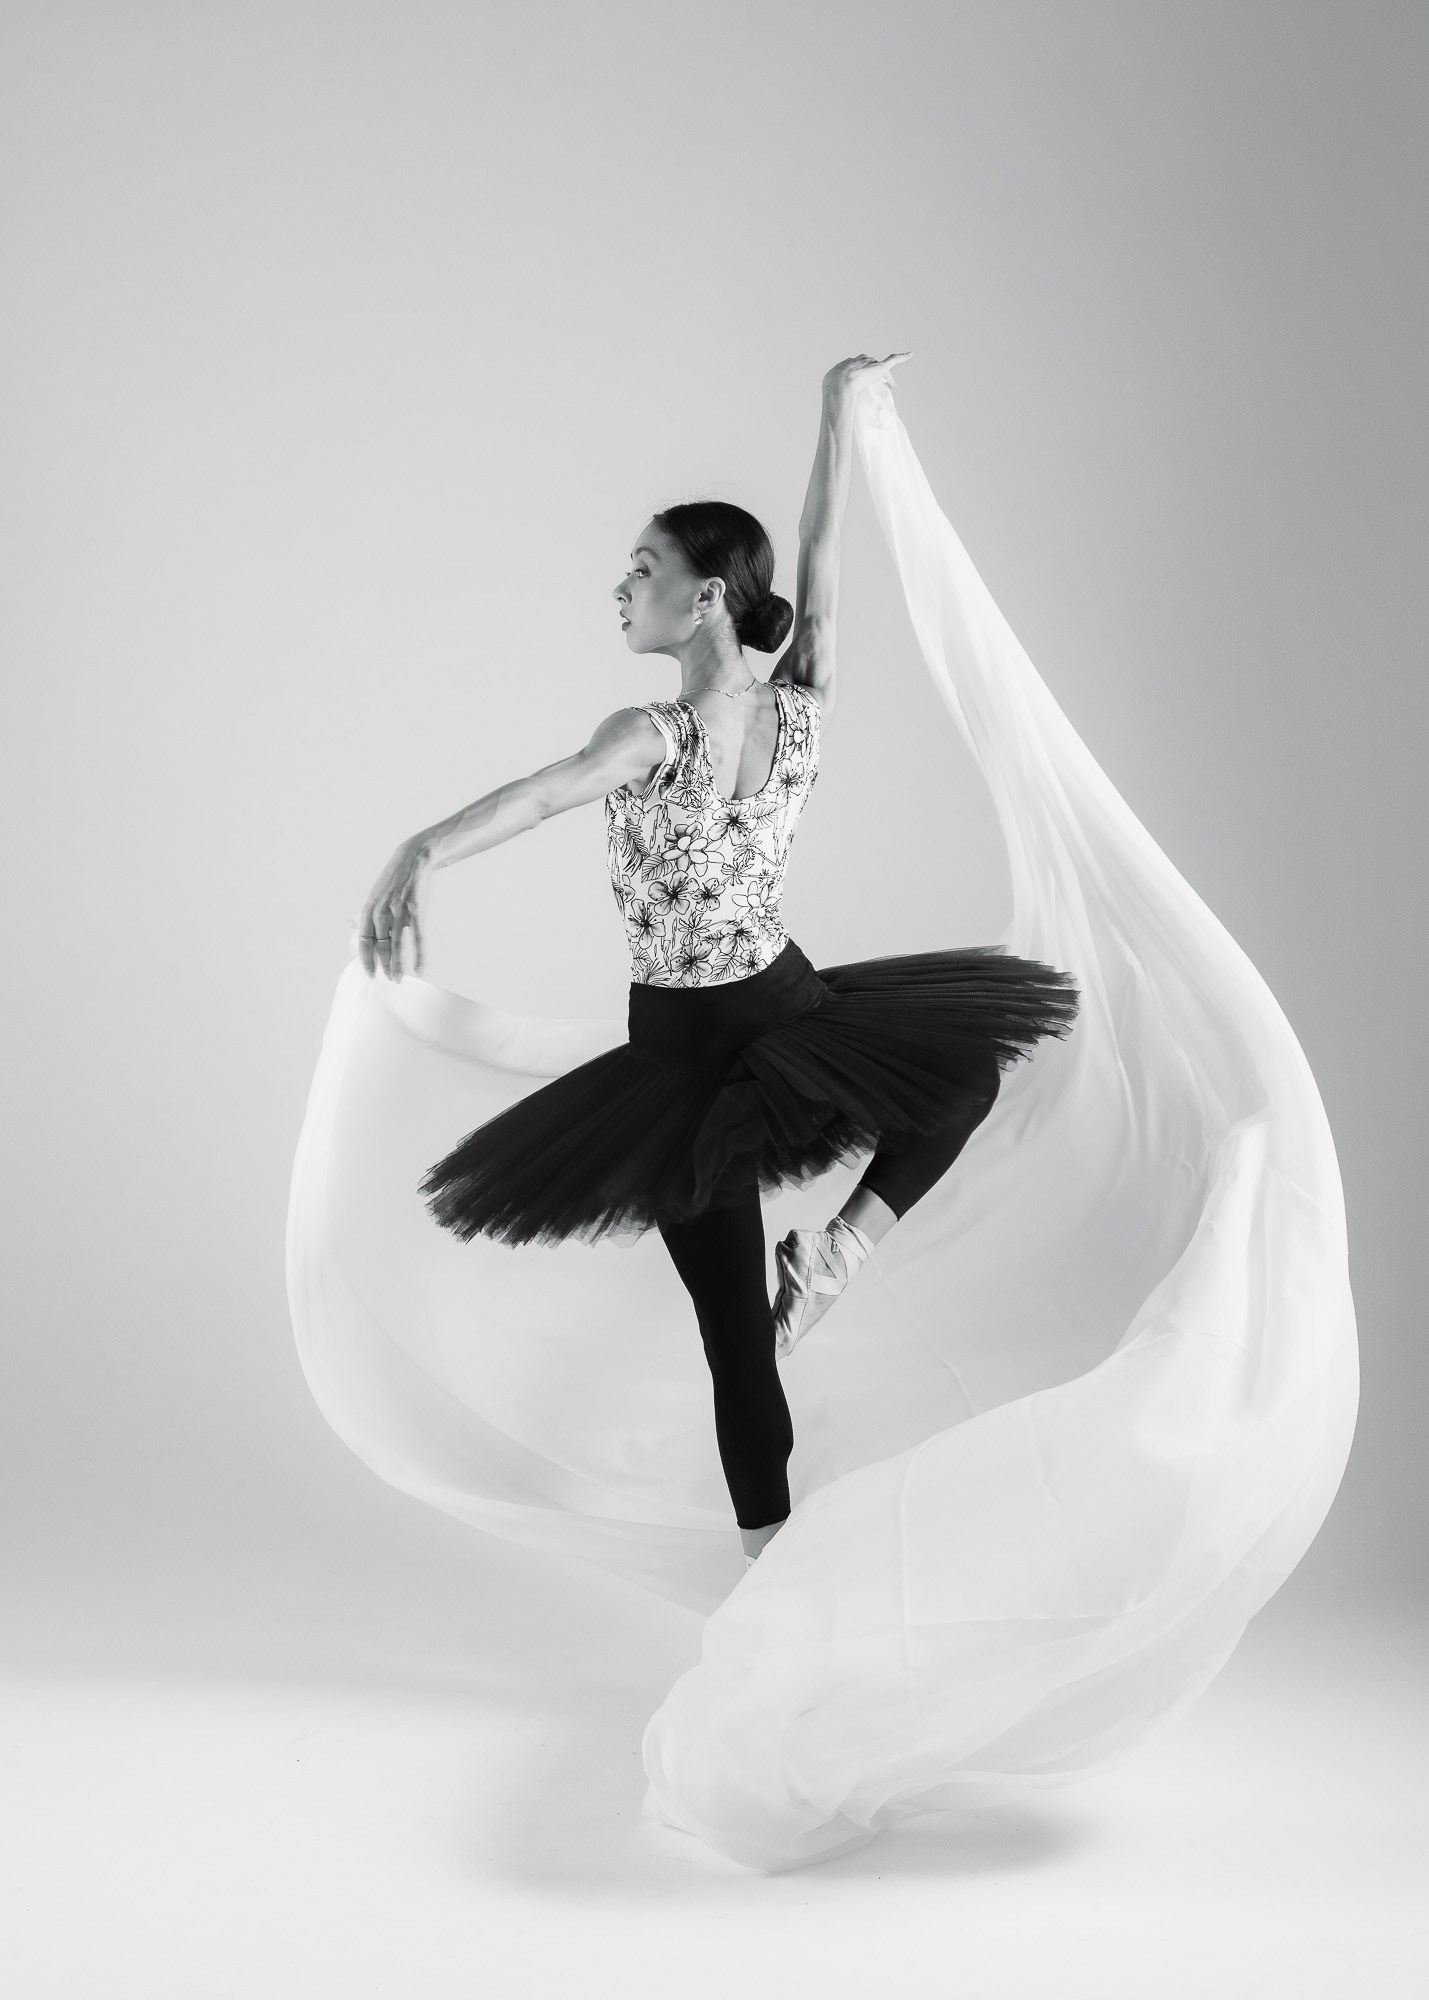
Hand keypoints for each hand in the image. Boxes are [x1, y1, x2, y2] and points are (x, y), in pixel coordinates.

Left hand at [356, 838, 429, 981]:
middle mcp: (381, 912)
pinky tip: (419, 968)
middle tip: (388, 980)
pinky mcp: (416, 911)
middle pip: (380, 946)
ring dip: (397, 965)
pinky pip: (417, 938)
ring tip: (398, 979)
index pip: (364, 941)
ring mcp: (399, 911)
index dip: (366, 959)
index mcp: (369, 909)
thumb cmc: (392, 882)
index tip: (370, 974)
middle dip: (383, 966)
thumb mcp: (375, 896)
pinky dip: (418, 955)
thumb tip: (360, 933)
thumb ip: (369, 916)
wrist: (412, 861)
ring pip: (396, 945)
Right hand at [821, 350, 910, 416]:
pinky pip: (893, 360)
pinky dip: (903, 357)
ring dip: (886, 376)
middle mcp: (858, 362)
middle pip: (870, 365)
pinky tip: (911, 355)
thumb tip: (833, 420)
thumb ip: (838, 403)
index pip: (857, 368)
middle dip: (874, 372)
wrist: (839, 383)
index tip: (865, 380)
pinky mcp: (879, 367)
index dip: (863, 374)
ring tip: (892, 385)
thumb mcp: (833, 397)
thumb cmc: (834, 391)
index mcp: (846, 366)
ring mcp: (869, 363)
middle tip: (881, 383)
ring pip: (880, 366)